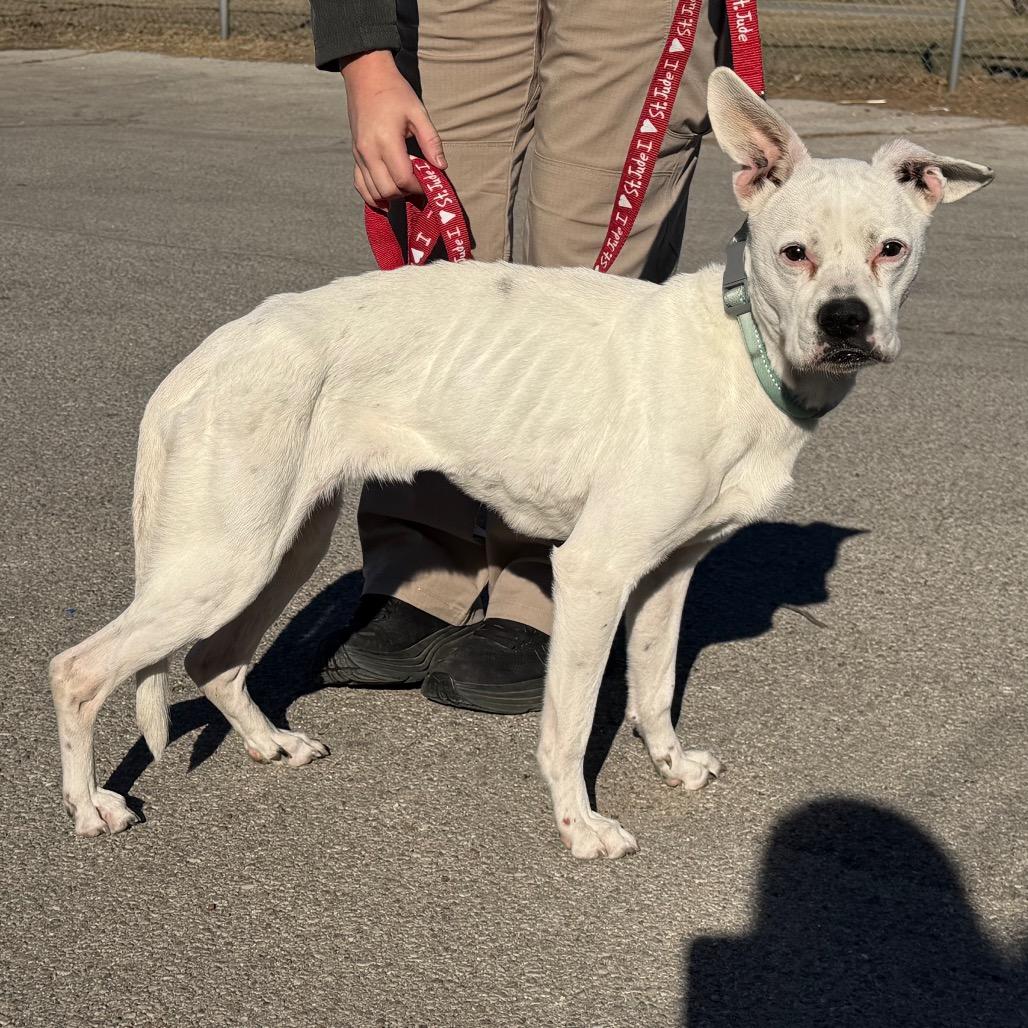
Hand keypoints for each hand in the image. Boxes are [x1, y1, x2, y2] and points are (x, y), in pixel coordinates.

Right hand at [340, 50, 446, 208]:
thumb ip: (431, 141)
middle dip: (406, 194)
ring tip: (405, 188)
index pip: (403, 179)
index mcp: (386, 141)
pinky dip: (372, 196)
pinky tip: (385, 199)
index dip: (418, 187)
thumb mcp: (418, 112)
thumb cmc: (395, 92)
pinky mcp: (355, 156)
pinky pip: (360, 185)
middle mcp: (369, 152)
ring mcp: (359, 156)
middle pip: (388, 190)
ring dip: (391, 197)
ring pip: (373, 192)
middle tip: (418, 185)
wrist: (366, 76)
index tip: (429, 182)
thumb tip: (441, 167)